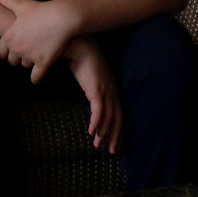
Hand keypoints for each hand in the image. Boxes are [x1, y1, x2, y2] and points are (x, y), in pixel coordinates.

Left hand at [0, 0, 78, 81]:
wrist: (63, 17)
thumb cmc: (41, 9)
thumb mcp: (20, 4)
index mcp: (8, 37)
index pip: (0, 52)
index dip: (5, 53)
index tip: (7, 55)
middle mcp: (17, 48)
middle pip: (12, 61)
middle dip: (17, 58)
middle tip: (24, 54)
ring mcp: (29, 56)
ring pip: (25, 66)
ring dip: (29, 63)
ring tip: (35, 57)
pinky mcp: (43, 63)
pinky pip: (35, 77)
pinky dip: (36, 78)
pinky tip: (37, 77)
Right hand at [64, 37, 121, 153]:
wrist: (79, 45)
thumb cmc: (81, 58)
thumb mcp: (88, 76)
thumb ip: (90, 86)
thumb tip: (85, 93)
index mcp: (112, 89)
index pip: (118, 114)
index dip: (116, 129)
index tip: (111, 141)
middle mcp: (112, 91)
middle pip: (117, 119)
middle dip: (115, 136)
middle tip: (111, 151)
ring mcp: (106, 91)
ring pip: (109, 118)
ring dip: (103, 133)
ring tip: (98, 145)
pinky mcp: (98, 90)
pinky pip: (99, 111)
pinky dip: (96, 123)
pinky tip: (92, 132)